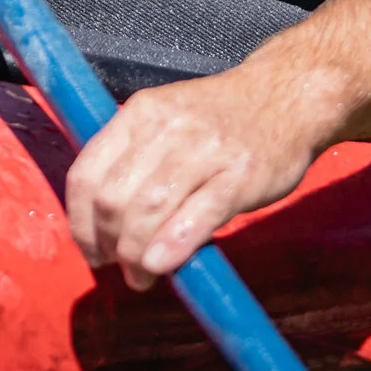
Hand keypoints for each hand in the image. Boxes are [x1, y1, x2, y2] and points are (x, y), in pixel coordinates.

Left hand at [64, 66, 329, 287]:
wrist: (290, 95)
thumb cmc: (222, 117)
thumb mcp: (167, 117)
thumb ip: (133, 158)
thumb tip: (101, 222)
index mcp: (140, 113)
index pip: (86, 174)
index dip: (80, 223)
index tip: (91, 249)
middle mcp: (168, 128)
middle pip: (113, 199)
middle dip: (109, 244)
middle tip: (119, 265)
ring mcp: (205, 151)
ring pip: (149, 211)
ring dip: (136, 254)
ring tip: (143, 274)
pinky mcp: (239, 175)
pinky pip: (195, 217)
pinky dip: (171, 247)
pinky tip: (162, 265)